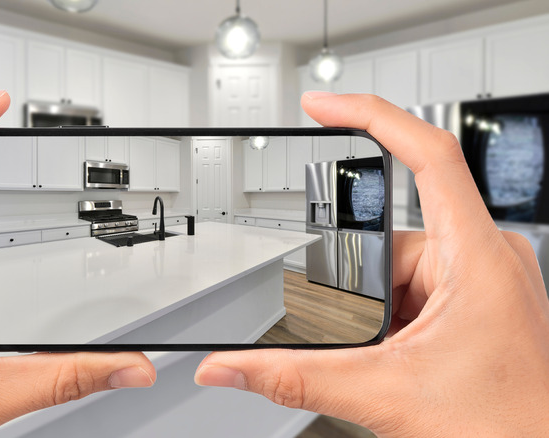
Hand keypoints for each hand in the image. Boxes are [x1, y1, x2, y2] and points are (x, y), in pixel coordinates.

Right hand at [195, 92, 548, 435]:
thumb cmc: (509, 428)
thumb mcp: (385, 395)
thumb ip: (295, 378)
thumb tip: (230, 365)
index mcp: (476, 257)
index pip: (426, 154)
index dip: (370, 115)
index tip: (323, 105)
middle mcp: (485, 256)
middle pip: (394, 236)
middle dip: (364, 289)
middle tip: (372, 340)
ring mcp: (484, 278)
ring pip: (402, 268)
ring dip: (382, 311)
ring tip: (394, 358)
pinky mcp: (478, 298)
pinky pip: (419, 287)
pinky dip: (396, 318)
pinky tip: (403, 355)